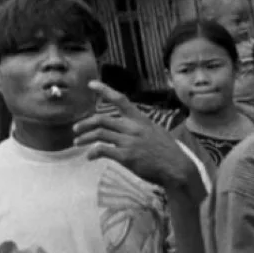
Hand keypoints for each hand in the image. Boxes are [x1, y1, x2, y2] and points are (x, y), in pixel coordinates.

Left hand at [75, 82, 202, 195]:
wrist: (178, 169)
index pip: (121, 100)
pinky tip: (89, 156)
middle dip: (85, 124)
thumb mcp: (155, 131)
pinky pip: (103, 150)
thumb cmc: (166, 151)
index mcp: (140, 120)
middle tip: (75, 129)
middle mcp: (134, 128)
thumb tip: (124, 124)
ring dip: (84, 138)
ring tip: (77, 142)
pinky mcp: (127, 156)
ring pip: (99, 134)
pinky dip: (92, 153)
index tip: (90, 83)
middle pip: (102, 119)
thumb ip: (138, 126)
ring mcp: (130, 142)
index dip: (104, 90)